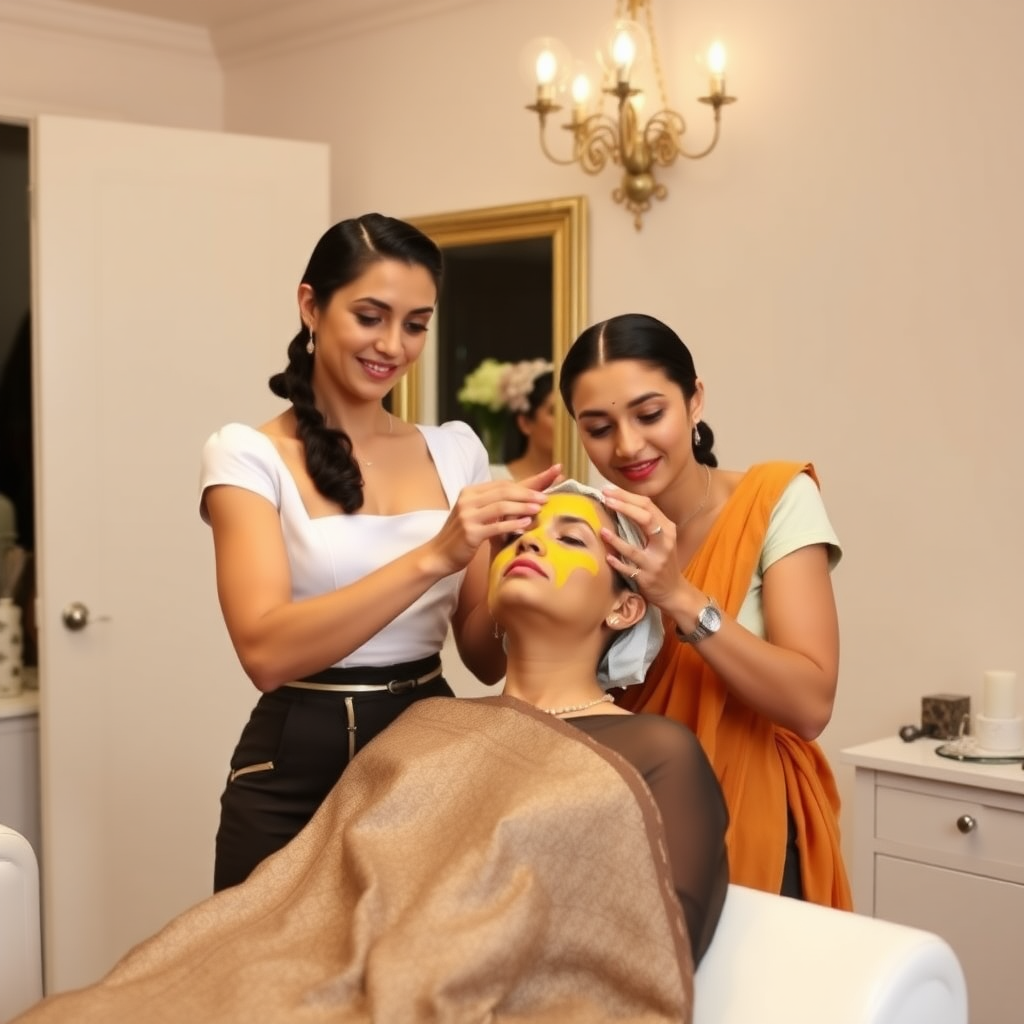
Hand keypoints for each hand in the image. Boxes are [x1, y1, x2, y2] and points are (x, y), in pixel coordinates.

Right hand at [430, 465, 561, 574]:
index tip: (543, 484)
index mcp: (469, 493)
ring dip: (523, 506)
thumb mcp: (475, 515)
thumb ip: (493, 505)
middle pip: (503, 492)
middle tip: (545, 498)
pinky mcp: (470, 533)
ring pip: (501, 506)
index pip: (502, 484)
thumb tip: (523, 497)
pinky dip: (513, 524)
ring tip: (539, 508)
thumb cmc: (461, 536)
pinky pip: (496, 526)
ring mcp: (467, 516)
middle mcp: (467, 501)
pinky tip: (526, 524)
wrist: (438, 555)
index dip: (524, 483)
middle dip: (527, 493)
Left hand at [598, 487, 686, 611]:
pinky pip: (628, 569)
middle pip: (645, 519)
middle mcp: (664, 544)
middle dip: (624, 507)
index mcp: (667, 529)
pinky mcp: (646, 578)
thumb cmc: (662, 559)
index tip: (608, 490)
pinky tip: (607, 557)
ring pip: (633, 548)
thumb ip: (645, 523)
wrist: (673, 590)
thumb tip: (619, 501)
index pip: (648, 506)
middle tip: (606, 499)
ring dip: (616, 539)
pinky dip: (617, 563)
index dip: (627, 496)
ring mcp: (655, 562)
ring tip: (602, 530)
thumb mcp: (661, 539)